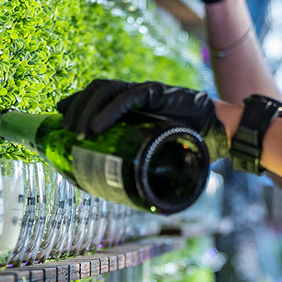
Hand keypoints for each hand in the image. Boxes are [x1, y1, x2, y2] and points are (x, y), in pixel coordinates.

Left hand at [56, 79, 229, 159]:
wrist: (222, 132)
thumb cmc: (193, 144)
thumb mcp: (160, 152)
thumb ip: (142, 161)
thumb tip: (119, 191)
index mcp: (135, 104)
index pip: (98, 95)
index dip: (77, 102)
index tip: (59, 117)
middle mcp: (137, 93)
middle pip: (96, 90)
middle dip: (76, 108)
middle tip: (66, 132)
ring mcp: (146, 91)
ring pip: (105, 90)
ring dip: (86, 110)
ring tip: (77, 133)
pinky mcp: (157, 93)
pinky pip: (127, 98)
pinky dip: (108, 112)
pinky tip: (96, 127)